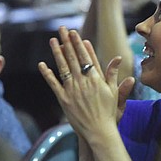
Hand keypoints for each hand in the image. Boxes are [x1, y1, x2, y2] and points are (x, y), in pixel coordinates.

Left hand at [38, 27, 121, 145]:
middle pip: (73, 58)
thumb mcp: (113, 92)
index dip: (79, 44)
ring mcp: (72, 90)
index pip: (86, 57)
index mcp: (95, 79)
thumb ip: (113, 74)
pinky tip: (41, 64)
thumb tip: (119, 58)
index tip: (74, 33)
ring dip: (57, 52)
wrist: (99, 131)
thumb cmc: (108, 112)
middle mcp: (83, 82)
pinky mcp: (63, 99)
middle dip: (67, 42)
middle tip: (61, 29)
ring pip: (63, 67)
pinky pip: (53, 83)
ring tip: (52, 40)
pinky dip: (47, 74)